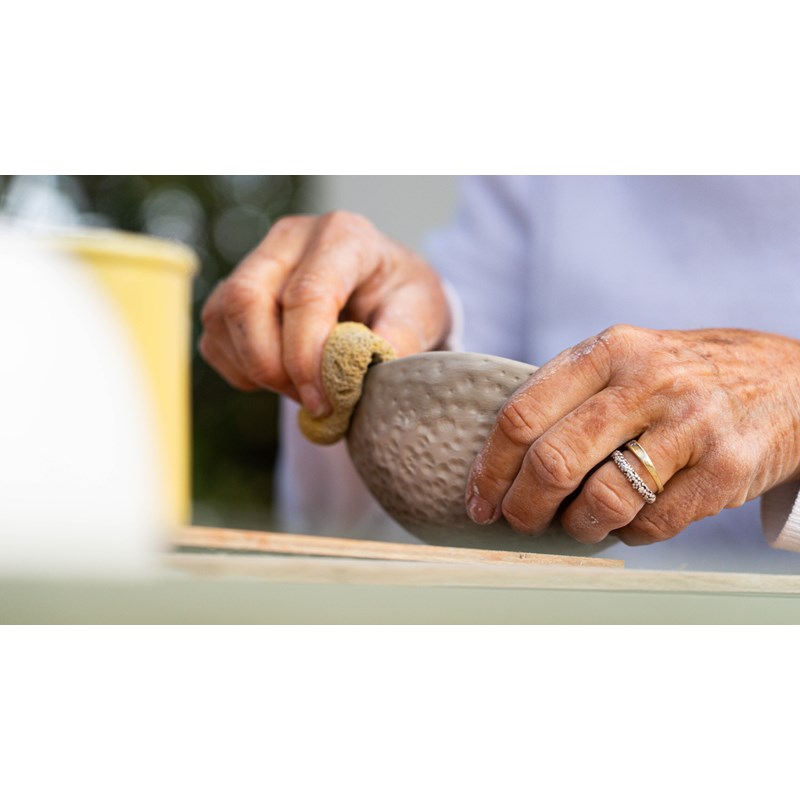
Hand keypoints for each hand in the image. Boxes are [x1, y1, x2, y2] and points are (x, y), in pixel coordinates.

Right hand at [199, 212, 450, 415]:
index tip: (323, 401)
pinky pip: (215, 340)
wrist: (385, 292)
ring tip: (305, 390)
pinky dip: (244, 373)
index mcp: (343, 235)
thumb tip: (366, 374)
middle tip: (311, 402)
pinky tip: (283, 378)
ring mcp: (255, 262)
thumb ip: (401, 339)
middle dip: (271, 365)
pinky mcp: (232, 294)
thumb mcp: (422, 314)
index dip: (306, 355)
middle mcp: (291, 239)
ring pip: (223, 320)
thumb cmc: (402, 299)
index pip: (307, 293)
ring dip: (257, 371)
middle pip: (246, 299)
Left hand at [465, 325, 799, 545]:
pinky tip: (628, 524)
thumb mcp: (630, 359)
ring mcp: (690, 424)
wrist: (794, 381)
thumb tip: (502, 460)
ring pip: (601, 500)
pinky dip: (628, 535)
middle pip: (552, 460)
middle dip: (522, 505)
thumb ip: (572, 394)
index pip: (522, 414)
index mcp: (610, 350)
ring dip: (576, 527)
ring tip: (576, 525)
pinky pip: (653, 523)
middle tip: (518, 521)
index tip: (478, 499)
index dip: (490, 467)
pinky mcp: (726, 468)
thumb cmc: (688, 377)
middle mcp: (647, 382)